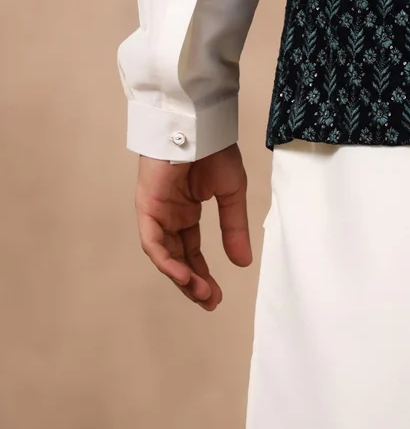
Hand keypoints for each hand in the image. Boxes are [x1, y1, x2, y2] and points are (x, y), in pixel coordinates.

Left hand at [134, 142, 252, 310]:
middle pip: (178, 258)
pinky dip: (167, 261)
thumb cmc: (215, 151)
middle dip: (193, 282)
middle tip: (210, 302)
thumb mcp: (231, 193)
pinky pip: (153, 242)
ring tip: (201, 293)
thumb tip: (242, 263)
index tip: (217, 295)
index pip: (192, 251)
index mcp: (187, 211)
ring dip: (181, 277)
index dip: (203, 274)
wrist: (200, 126)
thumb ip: (234, 228)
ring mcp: (157, 213)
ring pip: (165, 255)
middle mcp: (170, 216)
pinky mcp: (147, 208)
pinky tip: (183, 275)